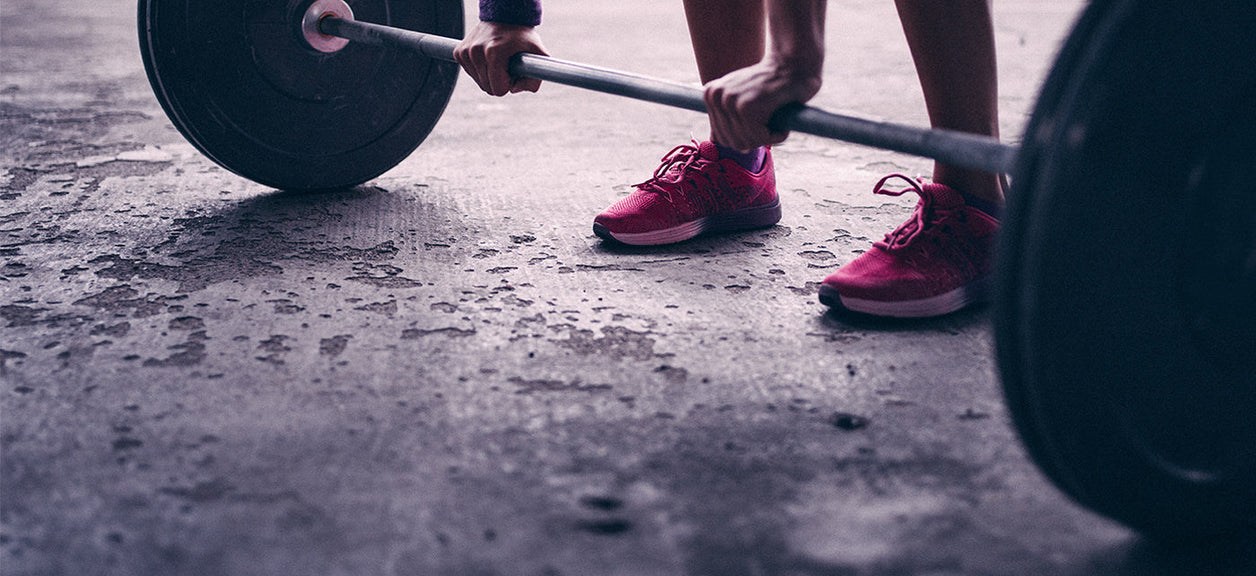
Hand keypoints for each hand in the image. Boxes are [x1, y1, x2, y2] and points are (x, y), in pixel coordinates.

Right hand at [453, 21, 547, 95]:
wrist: (505, 16)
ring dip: (489, 74)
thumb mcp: (539, 55)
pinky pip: (470, 73)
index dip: (509, 83)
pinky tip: (487, 56)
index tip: (513, 69)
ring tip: (498, 58)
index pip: (498, 90)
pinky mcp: (459, 52)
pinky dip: (480, 69)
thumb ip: (534, 79)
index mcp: (494, 53)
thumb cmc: (523, 38)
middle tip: (506, 63)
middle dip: (499, 80)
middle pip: (487, 88)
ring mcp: (466, 51)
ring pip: (479, 82)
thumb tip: (514, 90)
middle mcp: (476, 51)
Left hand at [703, 58, 821, 150]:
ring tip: (779, 121)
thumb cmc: (771, 84)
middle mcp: (715, 96)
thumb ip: (726, 116)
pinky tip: (783, 123)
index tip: (761, 124)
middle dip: (756, 141)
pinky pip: (761, 138)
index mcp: (710, 94)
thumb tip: (713, 140)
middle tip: (772, 125)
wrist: (794, 64)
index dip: (745, 139)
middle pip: (732, 143)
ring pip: (747, 142)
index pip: (721, 138)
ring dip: (769, 138)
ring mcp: (729, 101)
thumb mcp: (742, 96)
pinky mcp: (747, 107)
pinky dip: (777, 135)